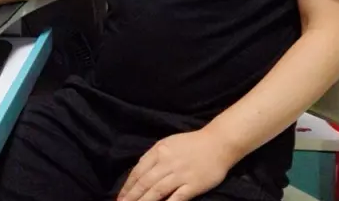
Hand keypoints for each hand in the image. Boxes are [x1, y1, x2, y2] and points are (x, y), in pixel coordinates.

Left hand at [117, 128, 236, 200]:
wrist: (217, 143)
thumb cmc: (192, 143)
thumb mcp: (168, 143)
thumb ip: (154, 156)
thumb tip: (140, 171)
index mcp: (159, 150)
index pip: (138, 170)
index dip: (128, 185)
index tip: (120, 196)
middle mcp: (166, 162)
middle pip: (144, 182)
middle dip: (131, 196)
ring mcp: (179, 174)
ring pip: (156, 191)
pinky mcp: (192, 185)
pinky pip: (176, 198)